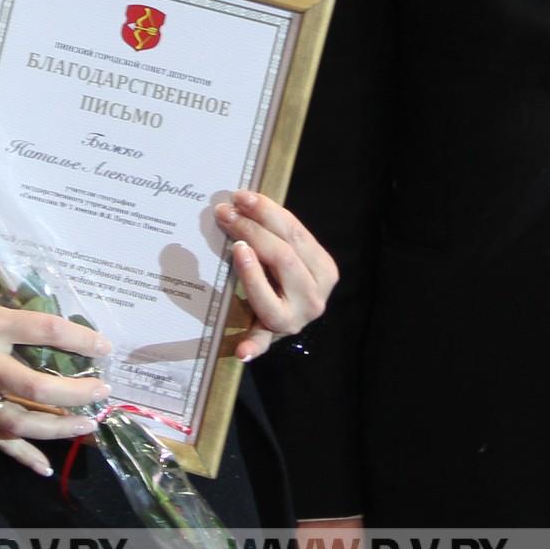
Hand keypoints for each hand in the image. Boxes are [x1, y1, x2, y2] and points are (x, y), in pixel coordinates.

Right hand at [0, 283, 110, 475]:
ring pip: (22, 422)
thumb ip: (13, 304)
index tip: (104, 347)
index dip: (82, 341)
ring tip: (88, 425)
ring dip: (60, 428)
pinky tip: (47, 466)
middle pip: (40, 386)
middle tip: (102, 391)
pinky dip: (22, 457)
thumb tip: (57, 314)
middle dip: (79, 392)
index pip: (47, 331)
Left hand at [215, 189, 336, 360]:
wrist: (292, 315)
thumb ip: (275, 234)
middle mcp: (315, 296)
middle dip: (251, 230)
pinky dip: (252, 346)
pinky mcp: (273, 337)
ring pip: (270, 292)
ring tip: (233, 247)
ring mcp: (296, 319)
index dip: (266, 211)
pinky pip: (261, 341)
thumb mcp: (290, 255)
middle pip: (283, 256)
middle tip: (225, 213)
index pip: (294, 232)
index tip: (240, 197)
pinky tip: (242, 351)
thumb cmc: (285, 276)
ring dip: (248, 269)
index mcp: (324, 269)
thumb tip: (240, 202)